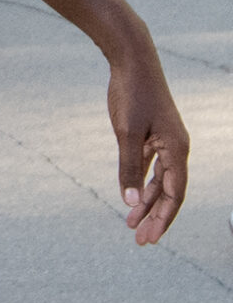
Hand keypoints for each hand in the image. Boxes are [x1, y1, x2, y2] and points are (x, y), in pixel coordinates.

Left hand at [109, 41, 189, 244]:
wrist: (133, 62)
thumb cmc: (131, 95)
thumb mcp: (125, 133)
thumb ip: (128, 167)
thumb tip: (128, 202)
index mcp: (177, 150)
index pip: (173, 194)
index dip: (163, 219)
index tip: (150, 238)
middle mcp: (177, 148)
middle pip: (168, 192)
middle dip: (154, 217)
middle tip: (140, 240)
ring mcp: (166, 141)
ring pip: (158, 180)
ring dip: (145, 202)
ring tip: (130, 223)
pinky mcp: (154, 134)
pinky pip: (151, 166)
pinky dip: (142, 182)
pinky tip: (132, 196)